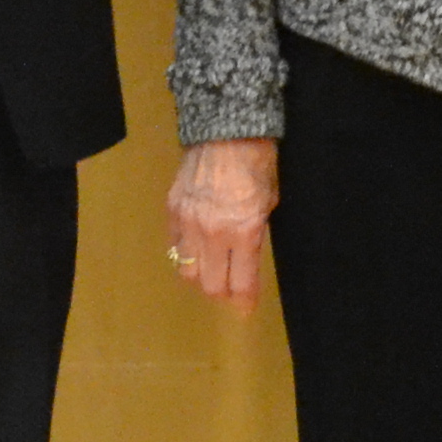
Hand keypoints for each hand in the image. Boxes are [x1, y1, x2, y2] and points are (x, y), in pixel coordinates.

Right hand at [166, 137, 276, 306]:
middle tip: (231, 289)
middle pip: (210, 285)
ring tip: (212, 270)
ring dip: (201, 276)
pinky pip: (175, 246)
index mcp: (243, 231)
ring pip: (187, 271)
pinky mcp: (172, 211)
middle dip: (223, 293)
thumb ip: (254, 234)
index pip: (241, 282)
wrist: (226, 130)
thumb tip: (245, 258)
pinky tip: (197, 246)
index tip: (245, 310)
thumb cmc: (257, 164)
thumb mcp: (268, 202)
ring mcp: (188, 222)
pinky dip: (186, 252)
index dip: (244, 302)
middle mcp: (213, 233)